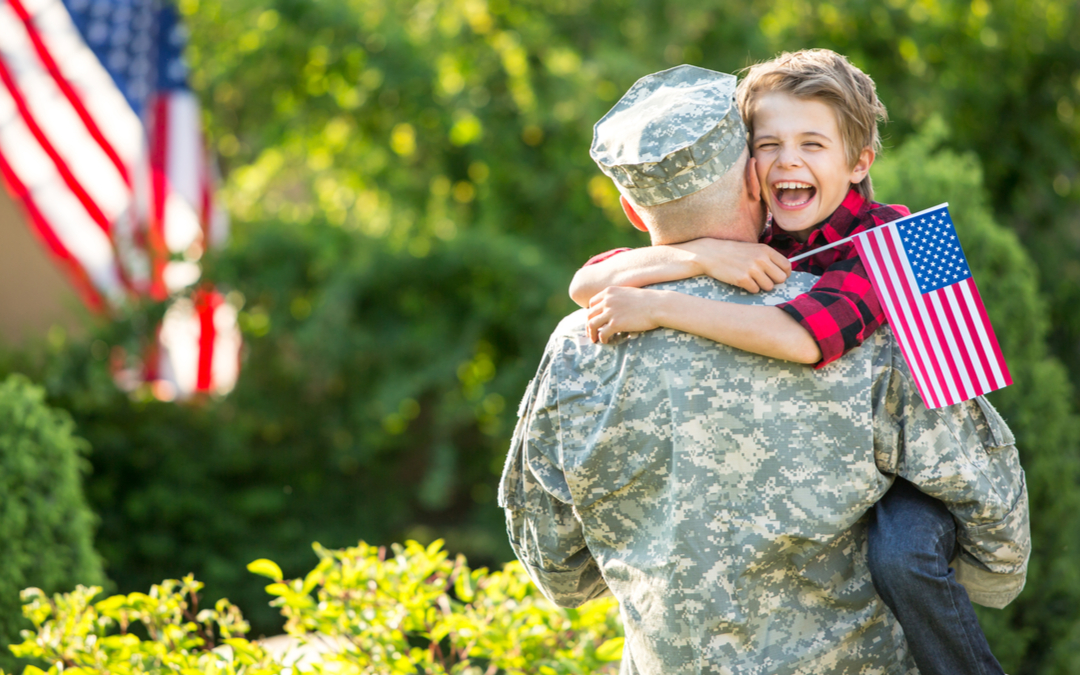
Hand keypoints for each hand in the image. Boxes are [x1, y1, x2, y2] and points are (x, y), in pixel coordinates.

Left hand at [586, 287, 664, 343]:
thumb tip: (613, 308)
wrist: (659, 305)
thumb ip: (617, 298)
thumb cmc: (648, 301)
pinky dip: (602, 339)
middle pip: (589, 314)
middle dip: (588, 325)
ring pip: (592, 324)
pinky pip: (602, 333)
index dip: (591, 313)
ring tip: (594, 340)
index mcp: (609, 291)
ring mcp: (611, 312)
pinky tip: (606, 341)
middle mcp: (607, 300)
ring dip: (591, 333)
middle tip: (591, 333)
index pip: (592, 303)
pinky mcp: (616, 323)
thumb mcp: (628, 293)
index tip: (593, 320)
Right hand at [676, 238, 790, 292]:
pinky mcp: (742, 279)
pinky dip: (750, 288)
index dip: (784, 274)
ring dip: (761, 286)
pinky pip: (755, 290)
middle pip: (780, 279)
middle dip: (773, 282)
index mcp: (766, 250)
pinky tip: (742, 281)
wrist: (711, 254)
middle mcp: (761, 259)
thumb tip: (784, 273)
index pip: (787, 266)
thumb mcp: (753, 249)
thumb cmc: (733, 253)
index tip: (777, 277)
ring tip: (751, 279)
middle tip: (763, 280)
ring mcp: (752, 269)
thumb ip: (768, 258)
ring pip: (769, 287)